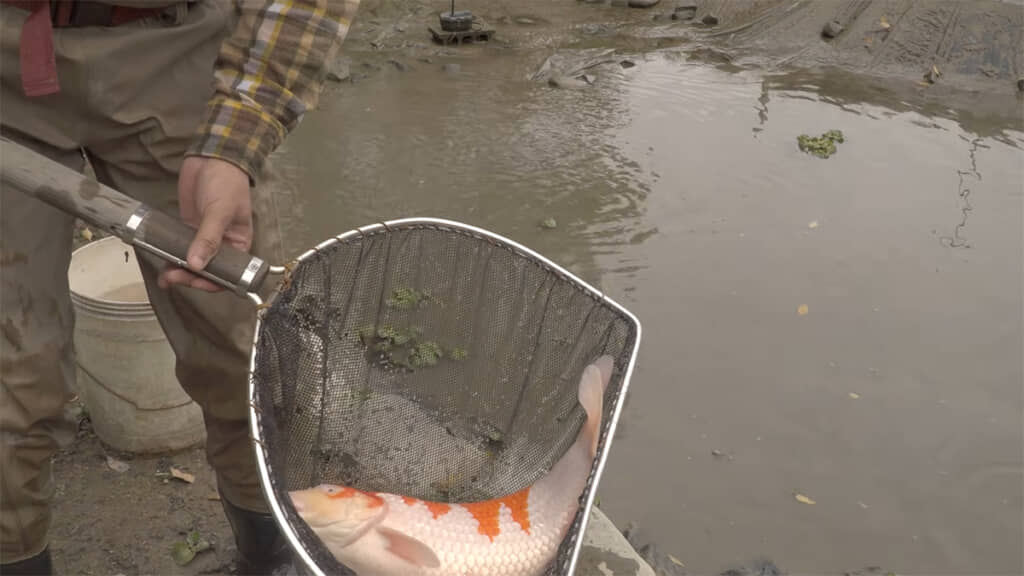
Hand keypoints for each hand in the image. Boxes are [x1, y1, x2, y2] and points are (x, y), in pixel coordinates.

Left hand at [157, 156, 252, 292]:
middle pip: (207, 271)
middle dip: (191, 278)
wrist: (211, 158)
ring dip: (179, 271)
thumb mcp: (219, 211)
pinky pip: (181, 248)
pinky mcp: (189, 228)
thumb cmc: (227, 183)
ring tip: (166, 276)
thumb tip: (196, 264)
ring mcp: (204, 237)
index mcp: (239, 243)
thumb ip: (208, 238)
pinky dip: (172, 257)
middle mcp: (223, 244)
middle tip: (175, 277)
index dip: (213, 282)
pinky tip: (163, 264)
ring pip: (192, 262)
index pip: (228, 272)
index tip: (196, 282)